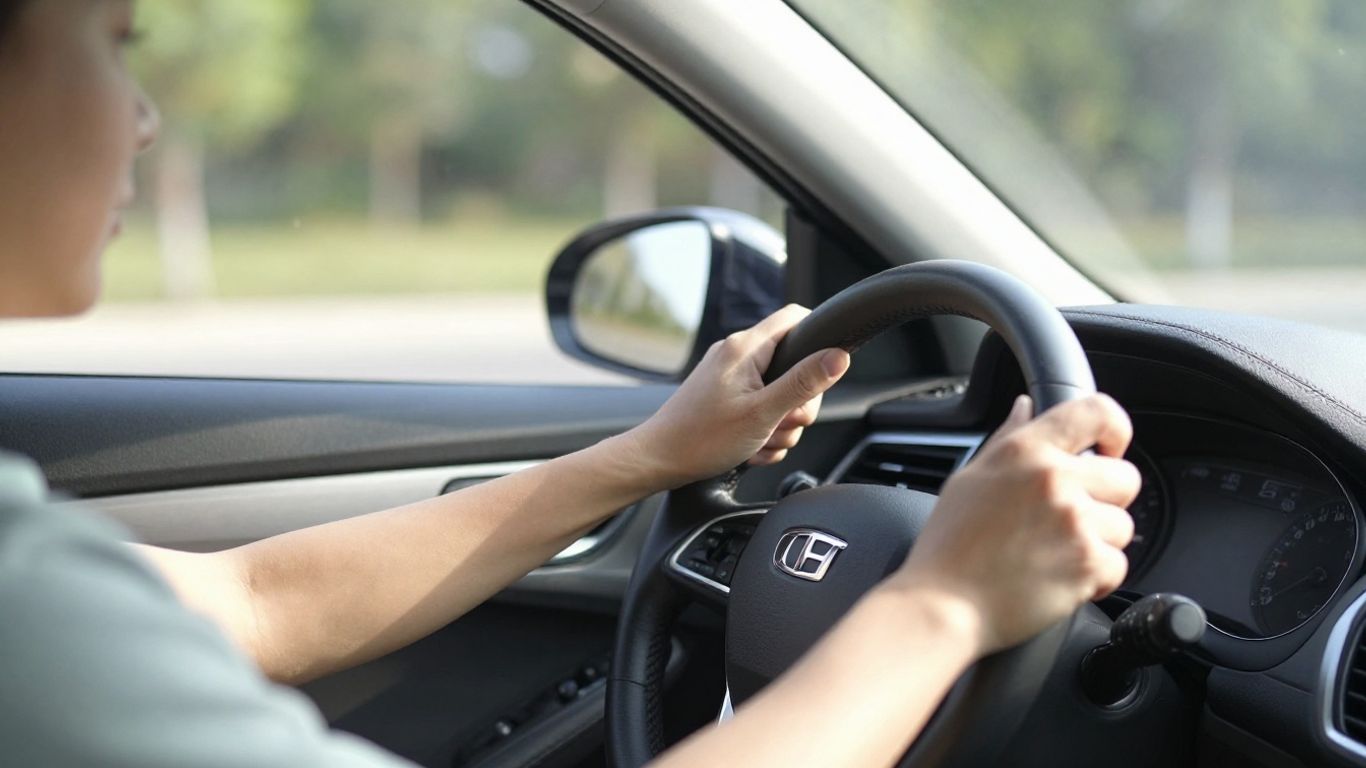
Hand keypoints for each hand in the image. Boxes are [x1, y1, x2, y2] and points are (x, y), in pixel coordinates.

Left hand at [625, 304, 850, 489]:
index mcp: (745, 348)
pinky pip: (762, 410)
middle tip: (782, 424)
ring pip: (781, 395)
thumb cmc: (701, 438)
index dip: (819, 339)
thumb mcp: (763, 414)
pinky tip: (750, 449)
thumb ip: (803, 384)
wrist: (658, 461)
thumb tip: (839, 357)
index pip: (795, 318)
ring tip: (759, 441)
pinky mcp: (727, 397)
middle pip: (795, 366)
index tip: (825, 372)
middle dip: (798, 404)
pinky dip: (763, 432)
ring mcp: (731, 377)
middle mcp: (737, 355)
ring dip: (779, 426)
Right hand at [884, 394, 1140, 656]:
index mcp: (1026, 451)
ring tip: (1054, 553)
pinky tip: (1058, 577)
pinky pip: (1118, 565)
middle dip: (1105, 500)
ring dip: (1098, 543)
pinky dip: (1095, 578)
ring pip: (1122, 526)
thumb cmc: (949, 547)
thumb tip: (1026, 407)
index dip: (1115, 428)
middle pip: (1125, 477)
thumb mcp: (970, 478)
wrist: (943, 606)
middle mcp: (1054, 480)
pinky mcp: (1088, 564)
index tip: (1108, 449)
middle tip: (1068, 520)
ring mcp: (1075, 522)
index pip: (1096, 411)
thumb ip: (1008, 438)